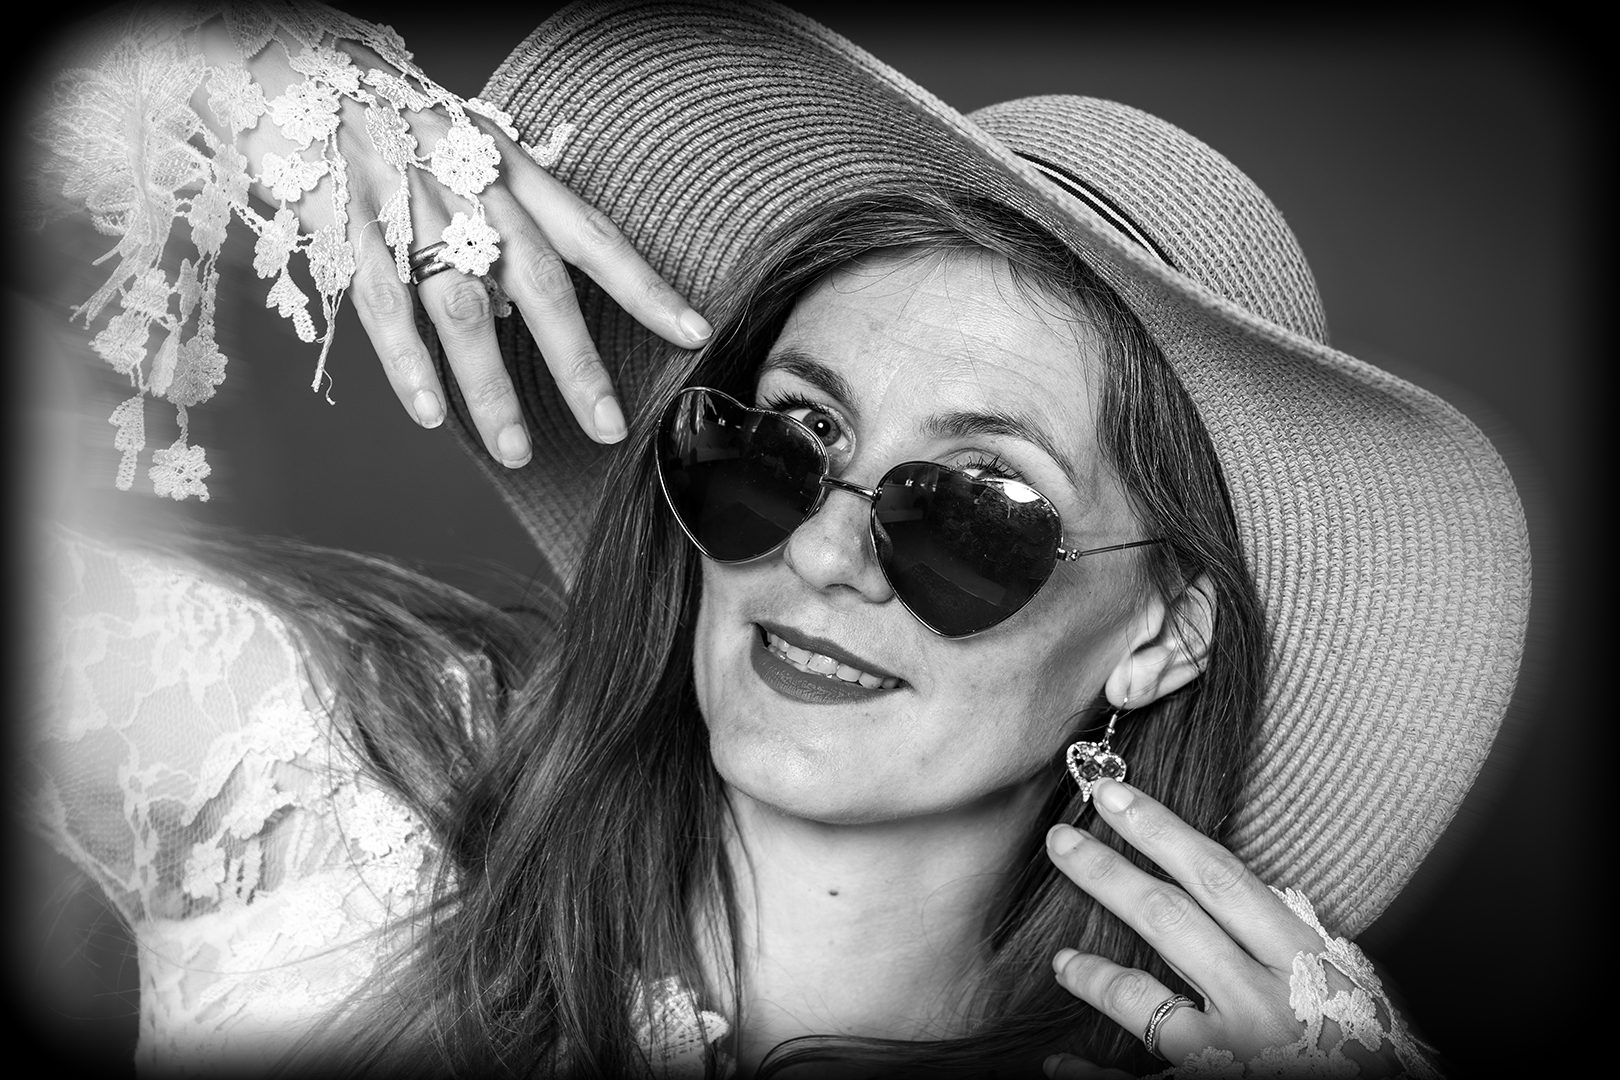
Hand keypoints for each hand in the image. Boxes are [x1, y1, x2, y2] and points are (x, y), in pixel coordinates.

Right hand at [341, 98, 712, 465]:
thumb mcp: (468, 148)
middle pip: (539, 283)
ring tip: (516, 450)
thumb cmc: (392, 116)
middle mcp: (472, 187)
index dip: (645, 285)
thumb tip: (528, 305)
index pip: (593, 234)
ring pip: (462, 308)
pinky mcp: (347, 223)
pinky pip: (382, 304)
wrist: (292, 60)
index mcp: (510, 169)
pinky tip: (432, 413)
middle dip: (577, 362)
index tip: (694, 333)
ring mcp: (409, 206)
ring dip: (491, 387)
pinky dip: (406, 363)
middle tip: (608, 426)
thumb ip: (505, 219)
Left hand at [1041, 779, 1410, 1077]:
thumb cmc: (1369, 1052)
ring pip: (1143, 1000)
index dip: (1161, 831)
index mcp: (1302, 960)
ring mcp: (1238, 1053)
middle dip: (1107, 873)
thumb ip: (1291, 941)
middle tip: (1060, 839)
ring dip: (1094, 975)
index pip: (1220, 876)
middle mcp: (1266, 1001)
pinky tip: (1060, 1063)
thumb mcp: (1346, 985)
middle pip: (1170, 919)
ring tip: (1061, 960)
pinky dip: (1091, 1073)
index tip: (1112, 795)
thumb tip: (1243, 891)